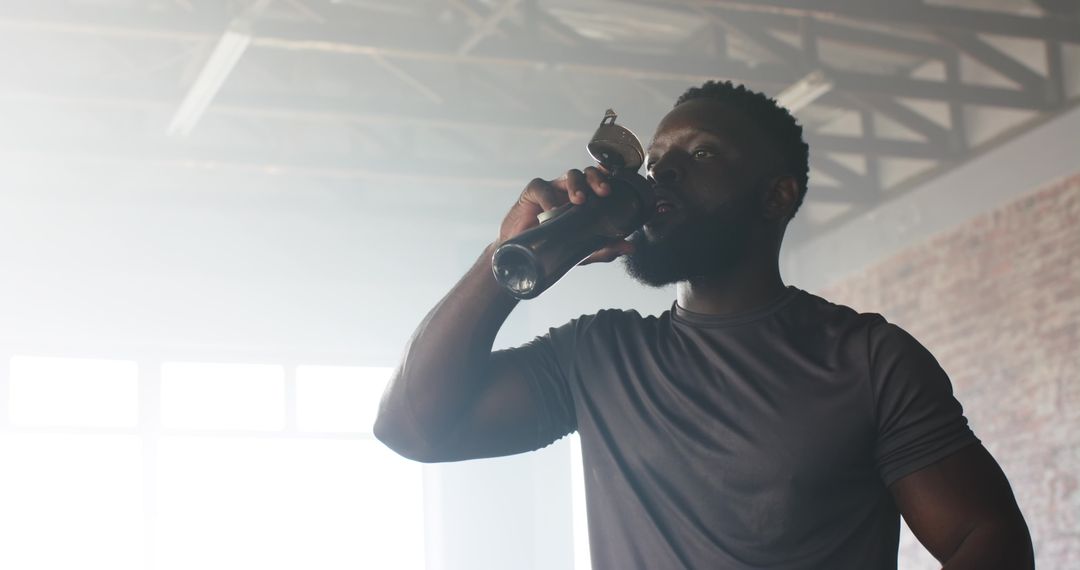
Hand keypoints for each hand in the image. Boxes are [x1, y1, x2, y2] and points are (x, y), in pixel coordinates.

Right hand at [497, 167, 634, 263]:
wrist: (522, 256)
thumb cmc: (553, 246)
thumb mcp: (581, 250)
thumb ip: (605, 247)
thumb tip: (630, 247)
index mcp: (585, 199)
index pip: (600, 181)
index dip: (610, 177)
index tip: (618, 186)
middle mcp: (570, 191)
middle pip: (587, 173)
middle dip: (597, 178)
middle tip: (604, 192)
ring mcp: (552, 189)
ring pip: (568, 175)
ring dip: (577, 185)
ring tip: (580, 201)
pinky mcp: (532, 193)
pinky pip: (542, 188)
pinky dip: (549, 198)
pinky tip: (553, 211)